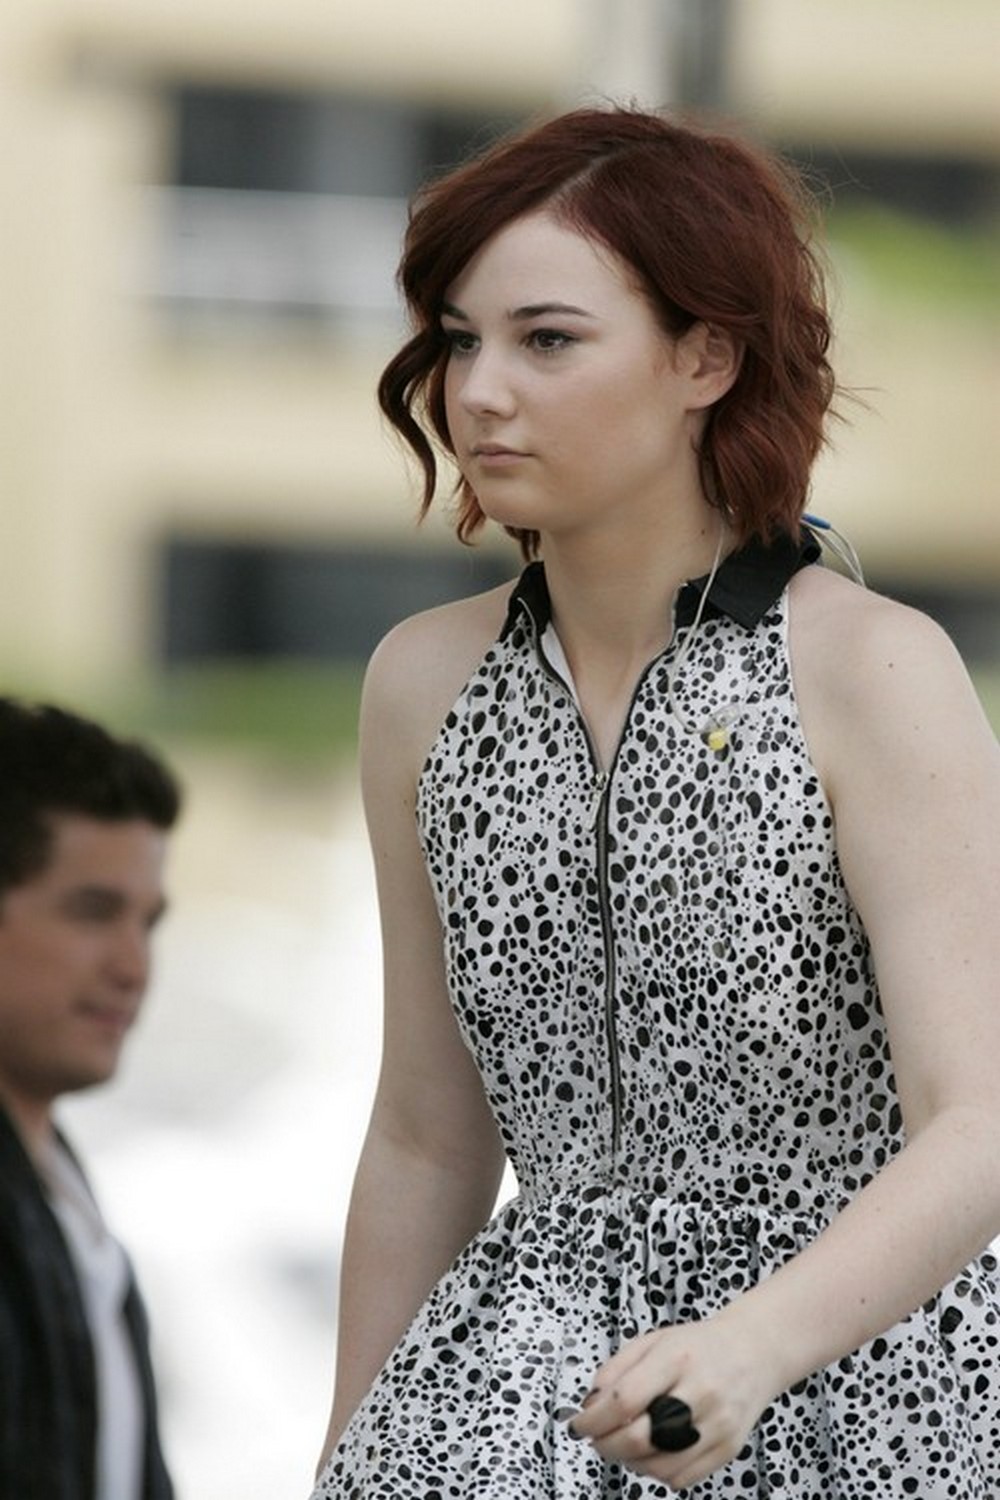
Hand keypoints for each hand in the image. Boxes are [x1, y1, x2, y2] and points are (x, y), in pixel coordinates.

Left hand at [566, 1312, 778, 1489]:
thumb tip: (591, 1404)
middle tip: (596, 1440)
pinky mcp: (728, 1448)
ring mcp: (718, 1424)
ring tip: (622, 1445)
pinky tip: (650, 1453)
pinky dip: (656, 1472)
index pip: (625, 1398)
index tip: (579, 1424)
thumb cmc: (699, 1346)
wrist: (754, 1352)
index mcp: (677, 1357)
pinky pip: (681, 1477)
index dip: (594, 1419)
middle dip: (607, 1445)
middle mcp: (701, 1391)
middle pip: (641, 1437)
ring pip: (659, 1465)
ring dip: (629, 1462)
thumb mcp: (653, 1340)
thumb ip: (617, 1368)